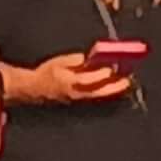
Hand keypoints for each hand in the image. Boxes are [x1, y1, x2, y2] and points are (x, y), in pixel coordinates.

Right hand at [19, 44, 141, 103]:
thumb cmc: (45, 74)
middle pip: (98, 91)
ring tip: (124, 83)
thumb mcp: (58, 62)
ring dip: (112, 90)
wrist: (34, 89)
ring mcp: (77, 100)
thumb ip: (74, 60)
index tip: (111, 69)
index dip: (100, 75)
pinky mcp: (78, 102)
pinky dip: (105, 93)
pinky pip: (95, 97)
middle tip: (126, 80)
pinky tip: (112, 88)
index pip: (87, 80)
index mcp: (68, 82)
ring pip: (98, 96)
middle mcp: (75, 93)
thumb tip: (89, 58)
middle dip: (113, 86)